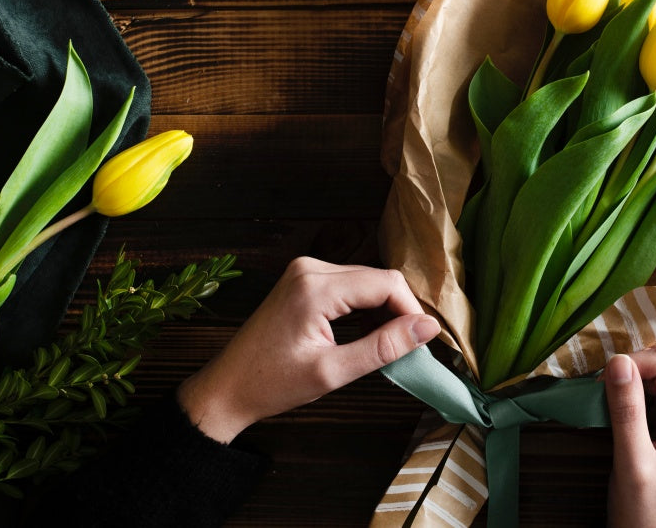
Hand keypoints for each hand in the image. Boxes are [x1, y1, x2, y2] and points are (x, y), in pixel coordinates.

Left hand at [176, 257, 440, 442]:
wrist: (227, 387)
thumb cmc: (272, 384)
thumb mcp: (334, 372)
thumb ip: (384, 347)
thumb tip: (428, 328)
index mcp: (316, 287)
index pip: (386, 283)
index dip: (412, 310)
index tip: (423, 342)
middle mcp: (311, 268)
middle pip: (379, 278)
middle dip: (400, 310)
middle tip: (407, 348)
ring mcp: (305, 271)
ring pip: (367, 280)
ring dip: (383, 308)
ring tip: (386, 345)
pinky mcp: (304, 278)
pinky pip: (349, 284)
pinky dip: (365, 306)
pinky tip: (366, 333)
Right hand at [604, 346, 655, 527]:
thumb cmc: (645, 510)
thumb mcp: (632, 461)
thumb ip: (626, 411)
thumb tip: (617, 360)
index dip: (630, 365)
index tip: (598, 384)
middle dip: (628, 372)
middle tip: (598, 395)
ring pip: (654, 373)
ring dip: (626, 382)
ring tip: (604, 405)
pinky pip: (651, 388)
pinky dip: (629, 392)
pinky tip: (615, 409)